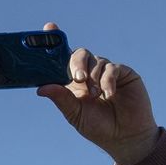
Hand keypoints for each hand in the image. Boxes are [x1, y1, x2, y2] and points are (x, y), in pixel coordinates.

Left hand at [34, 21, 159, 164]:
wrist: (125, 137)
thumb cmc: (98, 127)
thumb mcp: (75, 114)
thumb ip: (61, 99)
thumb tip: (41, 88)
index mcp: (73, 82)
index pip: (62, 58)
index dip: (55, 42)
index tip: (49, 27)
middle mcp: (89, 73)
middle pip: (79, 54)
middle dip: (76, 63)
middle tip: (77, 79)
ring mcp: (106, 71)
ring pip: (96, 61)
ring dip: (93, 78)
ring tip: (95, 96)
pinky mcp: (123, 73)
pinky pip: (112, 68)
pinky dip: (107, 80)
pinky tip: (108, 94)